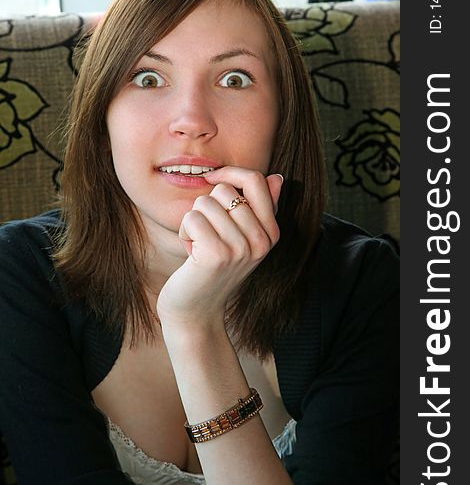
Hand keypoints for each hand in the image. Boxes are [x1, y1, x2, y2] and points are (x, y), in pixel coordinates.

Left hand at [156, 167, 282, 329]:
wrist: (196, 311)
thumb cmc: (214, 269)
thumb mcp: (242, 239)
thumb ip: (259, 209)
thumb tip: (277, 177)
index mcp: (271, 233)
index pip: (257, 180)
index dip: (230, 173)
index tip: (212, 180)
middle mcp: (261, 241)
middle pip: (226, 190)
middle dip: (207, 207)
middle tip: (207, 235)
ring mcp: (241, 248)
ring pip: (205, 203)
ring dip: (193, 222)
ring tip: (199, 245)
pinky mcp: (217, 255)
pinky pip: (192, 218)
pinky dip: (184, 232)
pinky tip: (191, 253)